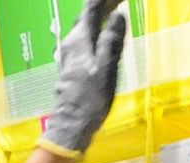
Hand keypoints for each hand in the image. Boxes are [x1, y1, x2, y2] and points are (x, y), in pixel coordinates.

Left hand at [39, 0, 128, 158]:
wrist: (72, 124)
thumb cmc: (91, 99)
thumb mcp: (106, 69)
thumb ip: (111, 41)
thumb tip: (119, 15)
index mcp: (80, 40)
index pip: (92, 9)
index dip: (106, 0)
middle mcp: (71, 43)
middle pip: (87, 16)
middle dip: (103, 5)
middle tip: (120, 1)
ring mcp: (70, 53)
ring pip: (85, 27)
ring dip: (99, 16)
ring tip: (113, 10)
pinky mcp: (72, 64)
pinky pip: (85, 39)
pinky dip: (95, 30)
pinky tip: (100, 34)